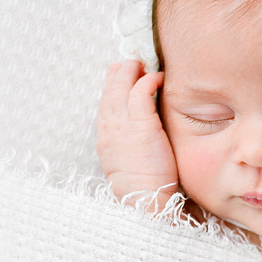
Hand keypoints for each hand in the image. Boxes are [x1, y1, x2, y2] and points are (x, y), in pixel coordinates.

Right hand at [96, 59, 177, 208]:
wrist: (145, 200)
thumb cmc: (144, 188)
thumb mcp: (129, 162)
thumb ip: (131, 143)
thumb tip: (141, 133)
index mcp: (105, 139)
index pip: (104, 105)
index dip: (110, 87)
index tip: (115, 75)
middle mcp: (110, 129)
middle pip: (110, 92)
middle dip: (118, 74)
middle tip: (127, 62)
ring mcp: (123, 125)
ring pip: (122, 88)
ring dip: (131, 72)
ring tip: (141, 62)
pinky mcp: (141, 124)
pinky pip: (141, 92)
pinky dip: (148, 81)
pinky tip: (157, 77)